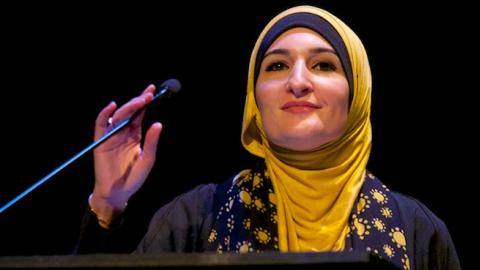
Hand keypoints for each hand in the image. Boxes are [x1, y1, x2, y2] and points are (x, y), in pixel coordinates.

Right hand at [89, 85, 161, 223]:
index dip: (144, 102)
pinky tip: (113, 107)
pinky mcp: (101, 142)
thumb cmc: (134, 178)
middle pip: (130, 112)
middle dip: (139, 102)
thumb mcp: (148, 160)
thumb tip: (158, 124)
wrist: (118, 193)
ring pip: (118, 116)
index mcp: (134, 135)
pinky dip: (105, 115)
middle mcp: (123, 133)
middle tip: (149, 95)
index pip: (139, 114)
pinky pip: (100, 125)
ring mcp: (111, 136)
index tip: (153, 91)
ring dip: (128, 106)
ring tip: (139, 101)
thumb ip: (152, 142)